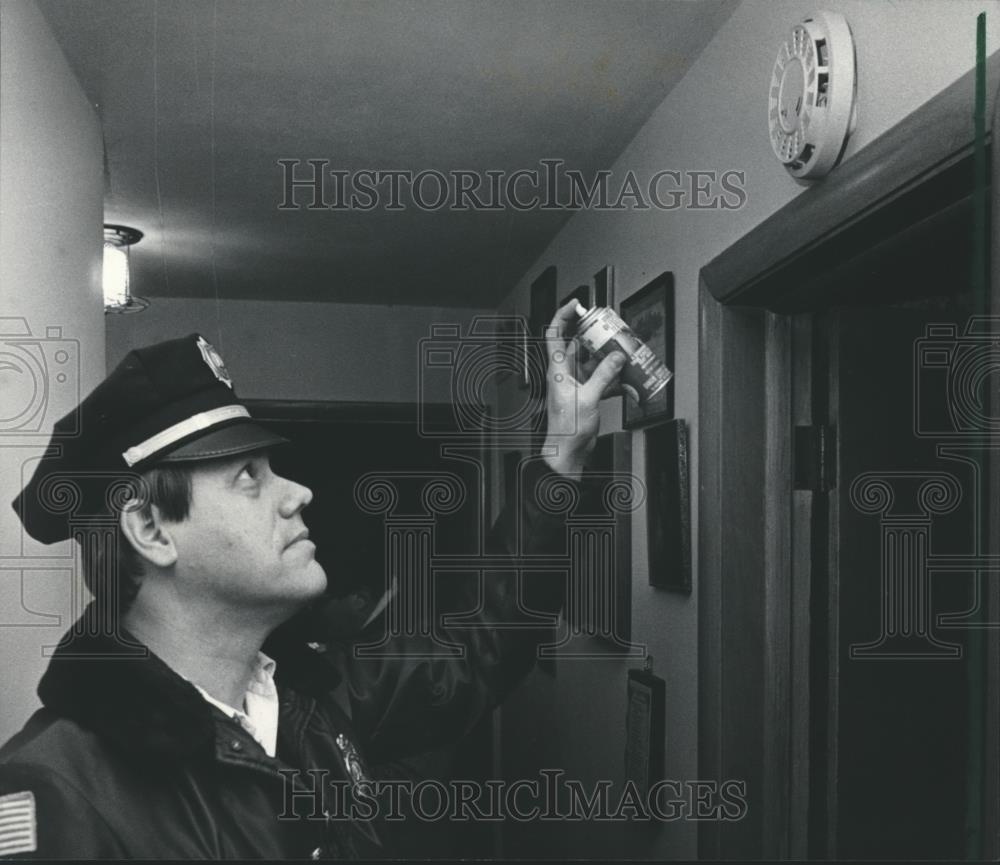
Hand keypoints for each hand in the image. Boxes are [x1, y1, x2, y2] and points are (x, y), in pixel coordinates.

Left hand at [542, 300, 626, 478]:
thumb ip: (604, 375)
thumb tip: (616, 357)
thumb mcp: (588, 398)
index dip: (563, 315)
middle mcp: (566, 373)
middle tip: (613, 331)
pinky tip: (627, 382)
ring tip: (625, 356)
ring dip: (609, 361)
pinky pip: (602, 380)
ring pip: (594, 363)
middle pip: (580, 346)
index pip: (555, 334)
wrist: (568, 451)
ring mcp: (576, 384)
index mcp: (558, 369)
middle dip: (597, 338)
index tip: (576, 304)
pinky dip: (614, 380)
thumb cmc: (567, 429)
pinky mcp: (586, 394)